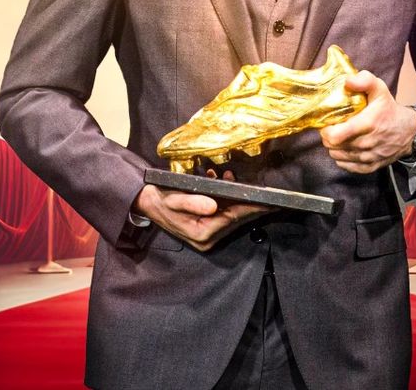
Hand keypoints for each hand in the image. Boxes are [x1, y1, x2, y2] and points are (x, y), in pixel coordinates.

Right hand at [131, 170, 268, 251]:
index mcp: (201, 233)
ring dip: (235, 197)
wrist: (147, 203)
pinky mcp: (205, 228)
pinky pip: (222, 214)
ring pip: (230, 215)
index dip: (251, 208)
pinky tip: (220, 181)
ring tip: (230, 176)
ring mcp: (206, 235)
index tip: (268, 202)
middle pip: (235, 219)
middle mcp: (206, 238)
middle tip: (264, 190)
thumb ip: (193, 202)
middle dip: (248, 202)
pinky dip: (226, 199)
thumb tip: (213, 205)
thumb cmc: (161, 200)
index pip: (232, 218)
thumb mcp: (174, 199)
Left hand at [319, 71, 415, 173]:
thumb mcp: (380, 89)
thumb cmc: (389, 109)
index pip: (335, 136)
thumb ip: (365, 81)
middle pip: (333, 147)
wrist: (408, 131)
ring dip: (334, 147)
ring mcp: (368, 157)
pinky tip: (345, 147)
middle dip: (328, 137)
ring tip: (338, 137)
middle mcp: (367, 144)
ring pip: (338, 156)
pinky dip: (342, 158)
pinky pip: (346, 166)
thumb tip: (348, 81)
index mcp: (367, 124)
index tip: (327, 123)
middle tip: (331, 128)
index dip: (325, 130)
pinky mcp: (370, 167)